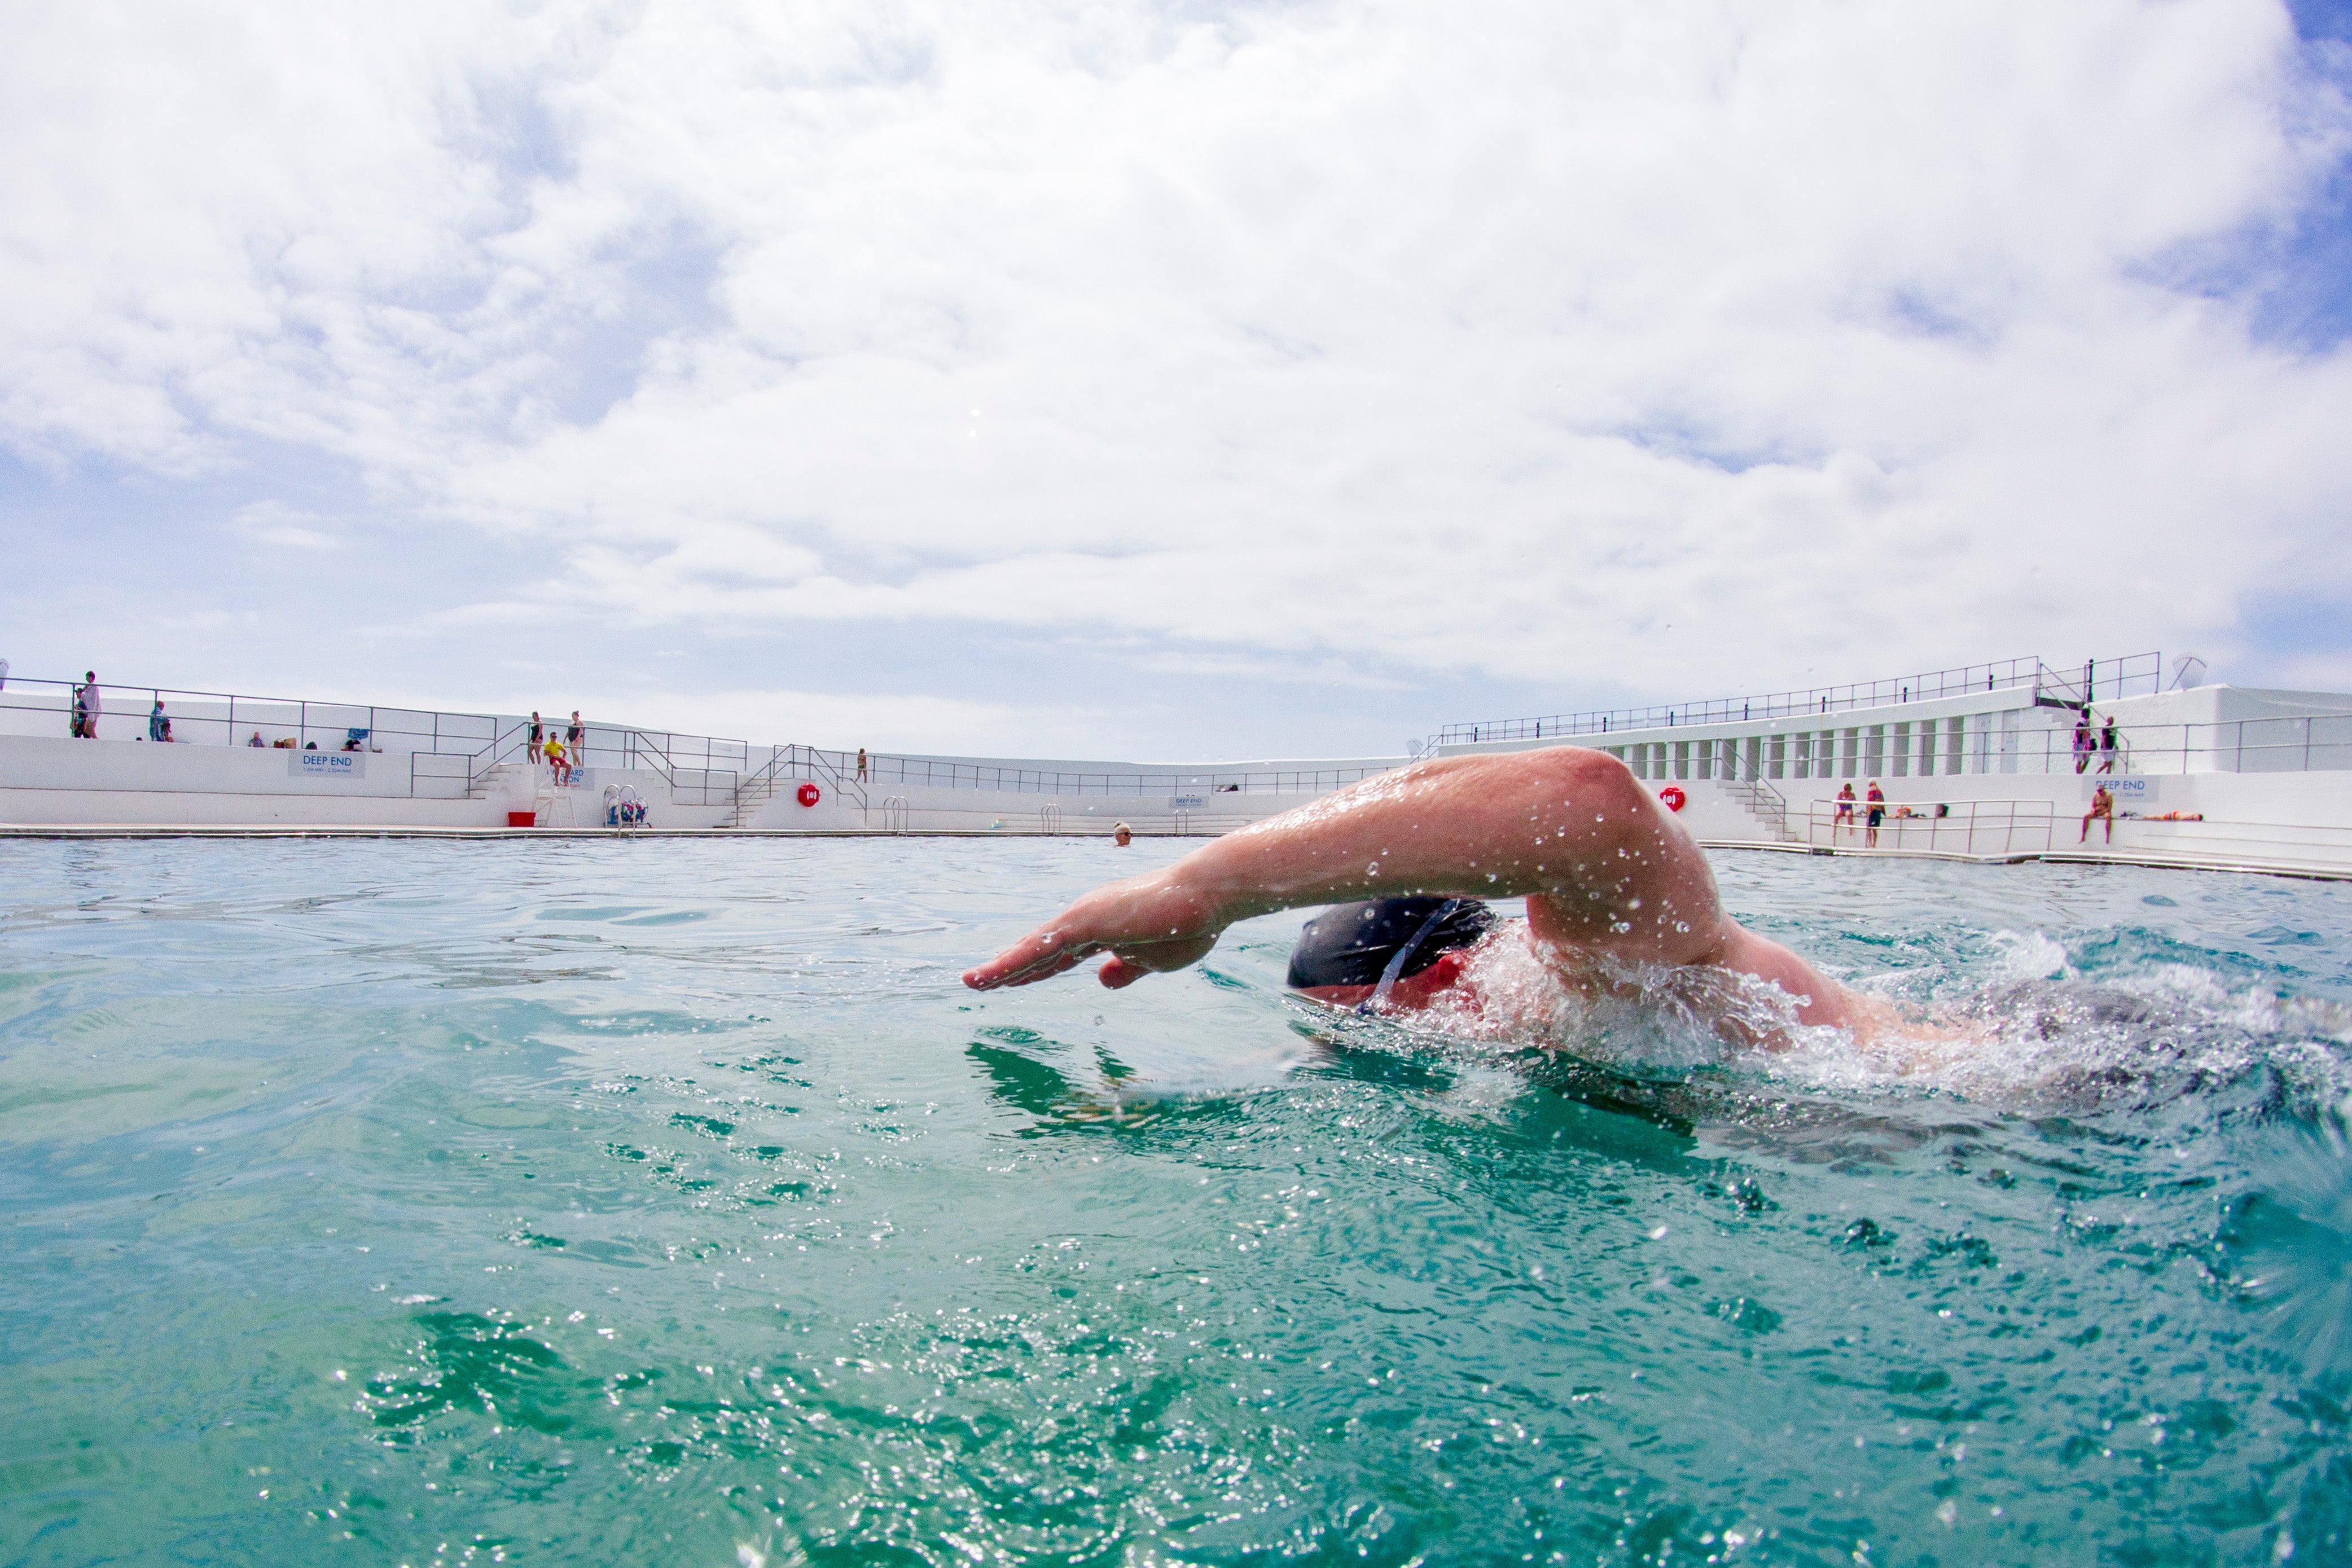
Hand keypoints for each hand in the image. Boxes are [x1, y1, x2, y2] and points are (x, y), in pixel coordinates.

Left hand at [962, 874, 1223, 990]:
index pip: (1060, 955)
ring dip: (1001, 967)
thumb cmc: (1188, 924)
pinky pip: (1040, 948)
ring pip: (1032, 949)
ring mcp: (1083, 918)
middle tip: (978, 981)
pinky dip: (1013, 962)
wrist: (1207, 897)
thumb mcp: (1154, 960)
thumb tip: (1102, 981)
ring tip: (971, 982)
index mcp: (1103, 929)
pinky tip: (992, 975)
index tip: (1011, 981)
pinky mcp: (1084, 920)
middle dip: (1009, 968)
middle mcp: (1086, 920)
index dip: (1034, 970)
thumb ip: (1127, 970)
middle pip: (1039, 951)